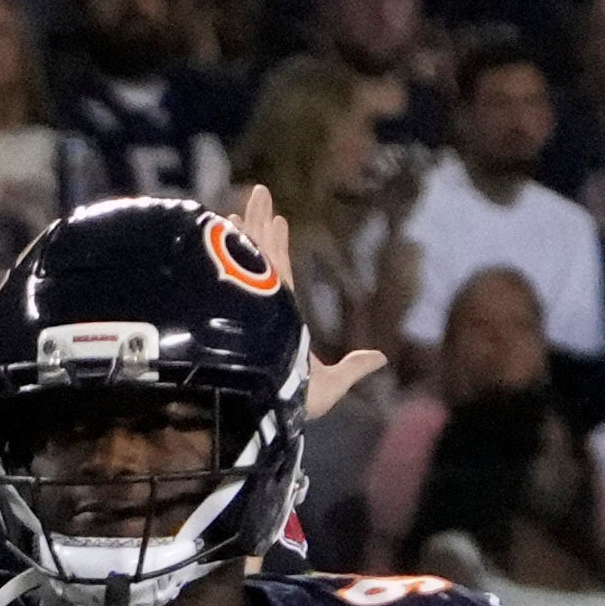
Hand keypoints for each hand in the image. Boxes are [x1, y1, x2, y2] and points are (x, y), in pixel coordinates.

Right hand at [235, 184, 383, 413]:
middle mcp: (260, 307)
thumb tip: (382, 357)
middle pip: (261, 256)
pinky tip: (223, 221)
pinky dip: (229, 243)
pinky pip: (233, 265)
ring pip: (247, 255)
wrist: (253, 412)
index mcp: (279, 321)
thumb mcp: (328, 387)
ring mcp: (244, 303)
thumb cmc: (286, 405)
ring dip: (246, 226)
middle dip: (258, 226)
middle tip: (256, 193)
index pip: (281, 275)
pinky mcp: (230, 302)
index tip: (279, 220)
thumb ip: (352, 370)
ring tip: (244, 199)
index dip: (279, 248)